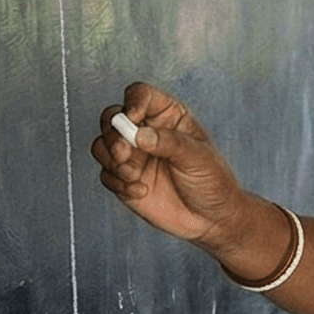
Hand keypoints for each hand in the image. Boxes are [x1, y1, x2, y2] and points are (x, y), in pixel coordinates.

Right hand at [92, 82, 247, 246]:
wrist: (210, 219)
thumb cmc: (212, 181)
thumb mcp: (198, 157)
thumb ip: (169, 143)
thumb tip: (138, 134)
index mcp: (168, 116)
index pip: (141, 95)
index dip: (132, 102)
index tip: (133, 118)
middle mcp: (145, 131)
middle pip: (112, 117)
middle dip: (112, 133)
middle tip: (124, 153)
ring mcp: (133, 155)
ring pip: (102, 145)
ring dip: (111, 159)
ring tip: (134, 176)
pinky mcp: (123, 179)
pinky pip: (105, 174)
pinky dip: (117, 182)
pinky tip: (141, 191)